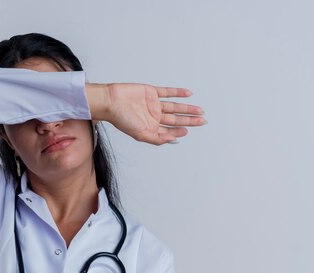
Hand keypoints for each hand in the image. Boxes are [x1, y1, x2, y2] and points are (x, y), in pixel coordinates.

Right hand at [89, 83, 205, 144]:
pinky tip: (188, 94)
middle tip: (202, 121)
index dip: (180, 130)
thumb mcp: (141, 134)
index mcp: (150, 127)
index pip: (169, 130)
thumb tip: (174, 140)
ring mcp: (153, 104)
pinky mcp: (151, 92)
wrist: (111, 101)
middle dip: (189, 120)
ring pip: (174, 106)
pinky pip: (167, 92)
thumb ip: (157, 139)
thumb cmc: (121, 119)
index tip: (188, 130)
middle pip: (175, 119)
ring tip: (200, 110)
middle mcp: (153, 116)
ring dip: (187, 108)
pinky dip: (178, 93)